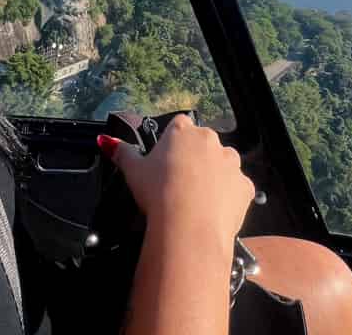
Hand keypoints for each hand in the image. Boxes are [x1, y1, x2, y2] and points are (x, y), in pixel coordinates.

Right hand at [98, 114, 253, 246]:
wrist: (189, 226)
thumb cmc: (158, 192)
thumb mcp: (133, 172)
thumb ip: (122, 153)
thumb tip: (105, 140)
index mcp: (183, 131)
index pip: (179, 126)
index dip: (172, 143)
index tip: (165, 161)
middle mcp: (211, 140)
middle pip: (203, 143)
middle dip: (194, 157)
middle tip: (179, 182)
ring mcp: (232, 163)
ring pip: (223, 164)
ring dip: (214, 174)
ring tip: (197, 198)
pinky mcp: (246, 186)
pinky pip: (236, 187)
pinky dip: (228, 196)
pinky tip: (213, 210)